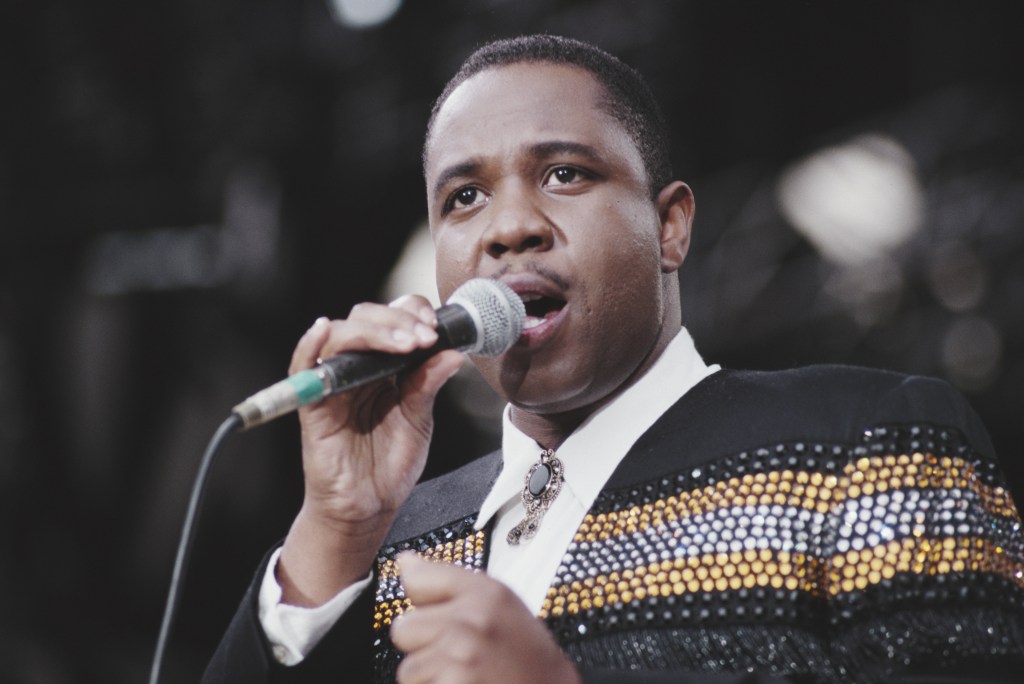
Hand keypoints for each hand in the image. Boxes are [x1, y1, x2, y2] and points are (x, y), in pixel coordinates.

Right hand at [277, 297, 464, 605]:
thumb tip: (453, 353)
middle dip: (397, 320)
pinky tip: (323, 329)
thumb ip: (429, 384)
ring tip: (404, 343)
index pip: (394, 319)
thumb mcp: (419, 420)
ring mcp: (333, 382)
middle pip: (365, 317)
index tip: (436, 328)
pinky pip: (302, 367)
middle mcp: (357, 367)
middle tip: (424, 337)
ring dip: (372, 331)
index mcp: (385, 365)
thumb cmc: (388, 464)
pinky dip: (309, 345)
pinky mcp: (313, 404)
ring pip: (339, 334)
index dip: (412, 313)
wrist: (368, 507)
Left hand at [390, 553, 581, 683]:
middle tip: (458, 654)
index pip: (417, 580)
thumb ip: (449, 582)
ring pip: (408, 669)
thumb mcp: (500, 604)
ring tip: (465, 675)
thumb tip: (404, 562)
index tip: (439, 613)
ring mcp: (461, 659)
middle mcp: (472, 622)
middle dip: (424, 645)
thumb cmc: (526, 654)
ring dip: (431, 677)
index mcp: (484, 593)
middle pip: (403, 629)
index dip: (424, 603)